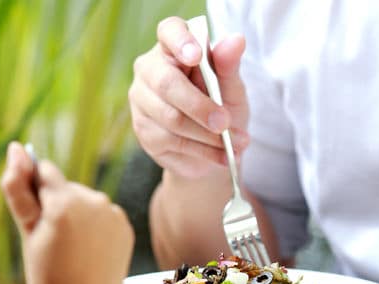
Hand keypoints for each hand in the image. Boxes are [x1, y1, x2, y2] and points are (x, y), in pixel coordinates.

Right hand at [0, 142, 133, 283]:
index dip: (35, 195)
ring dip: (74, 217)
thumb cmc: (46, 279)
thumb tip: (14, 148)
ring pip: (84, 202)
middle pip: (65, 187)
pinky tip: (88, 253)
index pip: (44, 171)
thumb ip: (19, 188)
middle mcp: (94, 200)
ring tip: (70, 253)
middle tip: (51, 246)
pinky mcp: (125, 228)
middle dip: (55, 206)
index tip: (36, 222)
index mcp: (65, 200)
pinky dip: (93, 229)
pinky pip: (102, 217)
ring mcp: (113, 214)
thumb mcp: (27, 234)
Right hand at [129, 16, 249, 178]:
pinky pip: (172, 140)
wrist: (214, 153)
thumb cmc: (222, 110)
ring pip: (171, 117)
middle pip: (167, 82)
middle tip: (225, 122)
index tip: (197, 57)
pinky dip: (203, 150)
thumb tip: (236, 40)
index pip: (169, 32)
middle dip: (200, 106)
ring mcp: (142, 100)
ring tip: (235, 144)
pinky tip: (222, 155)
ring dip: (207, 134)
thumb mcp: (232, 89)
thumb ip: (229, 67)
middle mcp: (150, 69)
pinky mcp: (143, 130)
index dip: (181, 41)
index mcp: (173, 48)